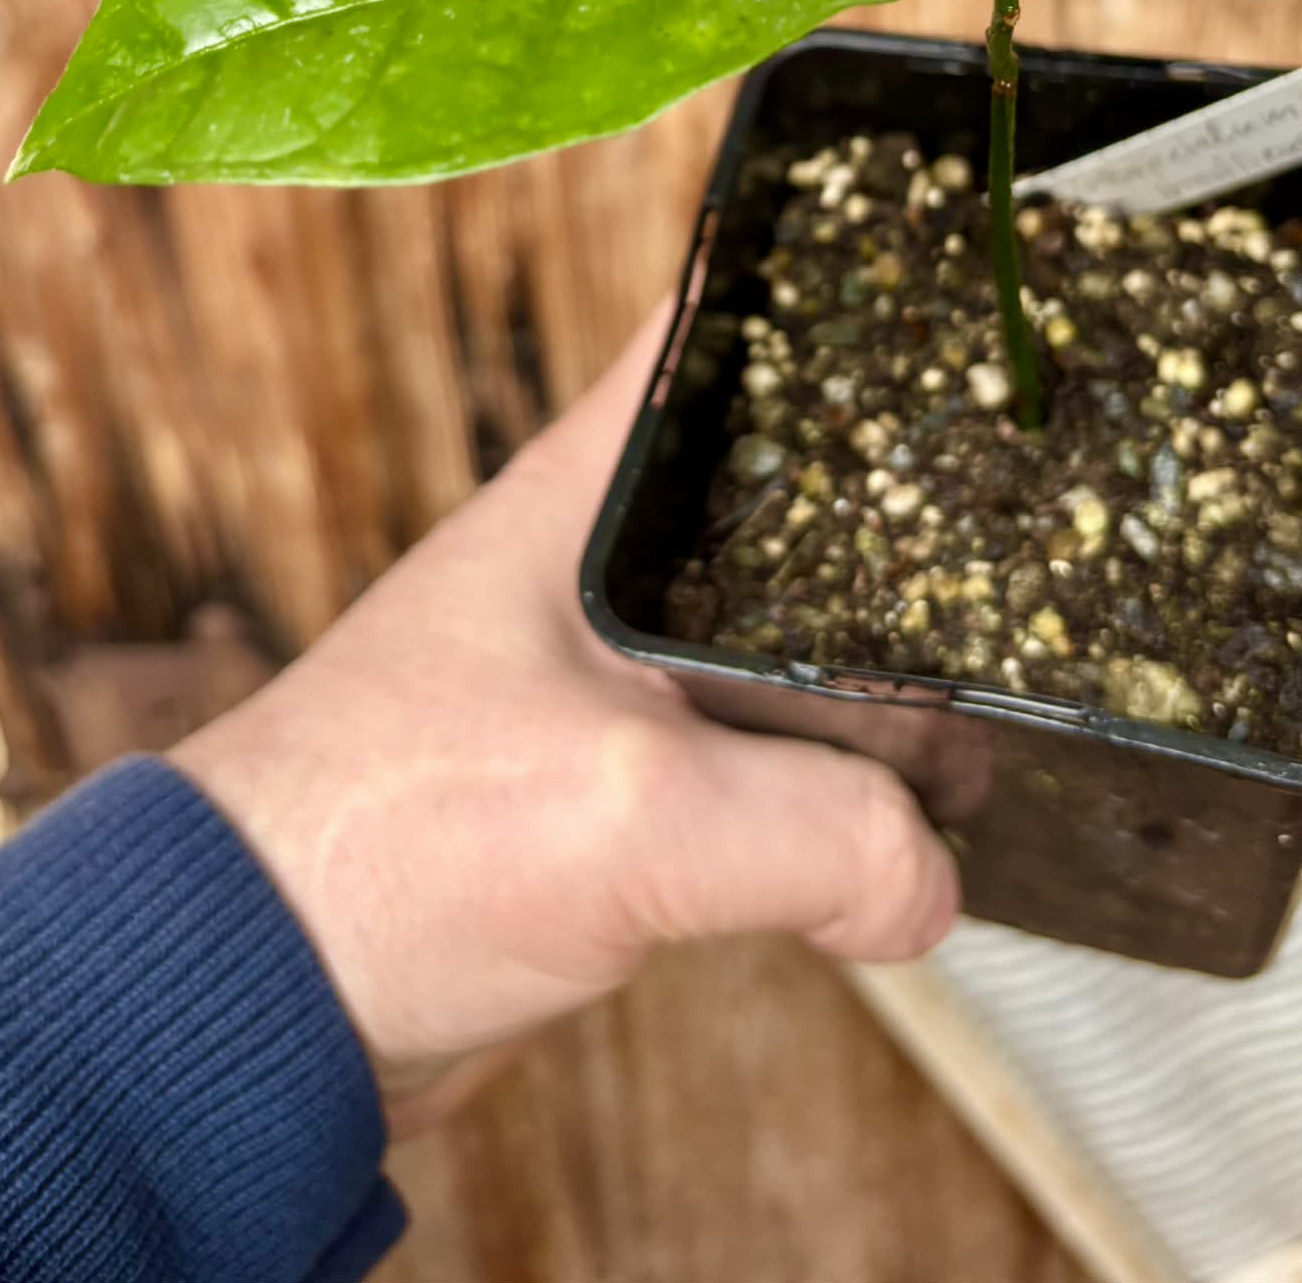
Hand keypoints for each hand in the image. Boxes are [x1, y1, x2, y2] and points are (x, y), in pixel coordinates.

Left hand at [172, 306, 957, 1130]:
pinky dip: (834, 781)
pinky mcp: (631, 783)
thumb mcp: (630, 814)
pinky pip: (768, 755)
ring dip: (878, 671)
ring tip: (1004, 684)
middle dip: (906, 514)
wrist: (268, 998)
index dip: (830, 302)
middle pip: (797, 493)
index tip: (949, 305)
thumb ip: (822, 832)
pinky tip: (910, 813)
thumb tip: (929, 878)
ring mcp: (624, 674)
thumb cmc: (386, 844)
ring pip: (795, 635)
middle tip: (1033, 520)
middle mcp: (612, 563)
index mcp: (591, 494)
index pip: (720, 334)